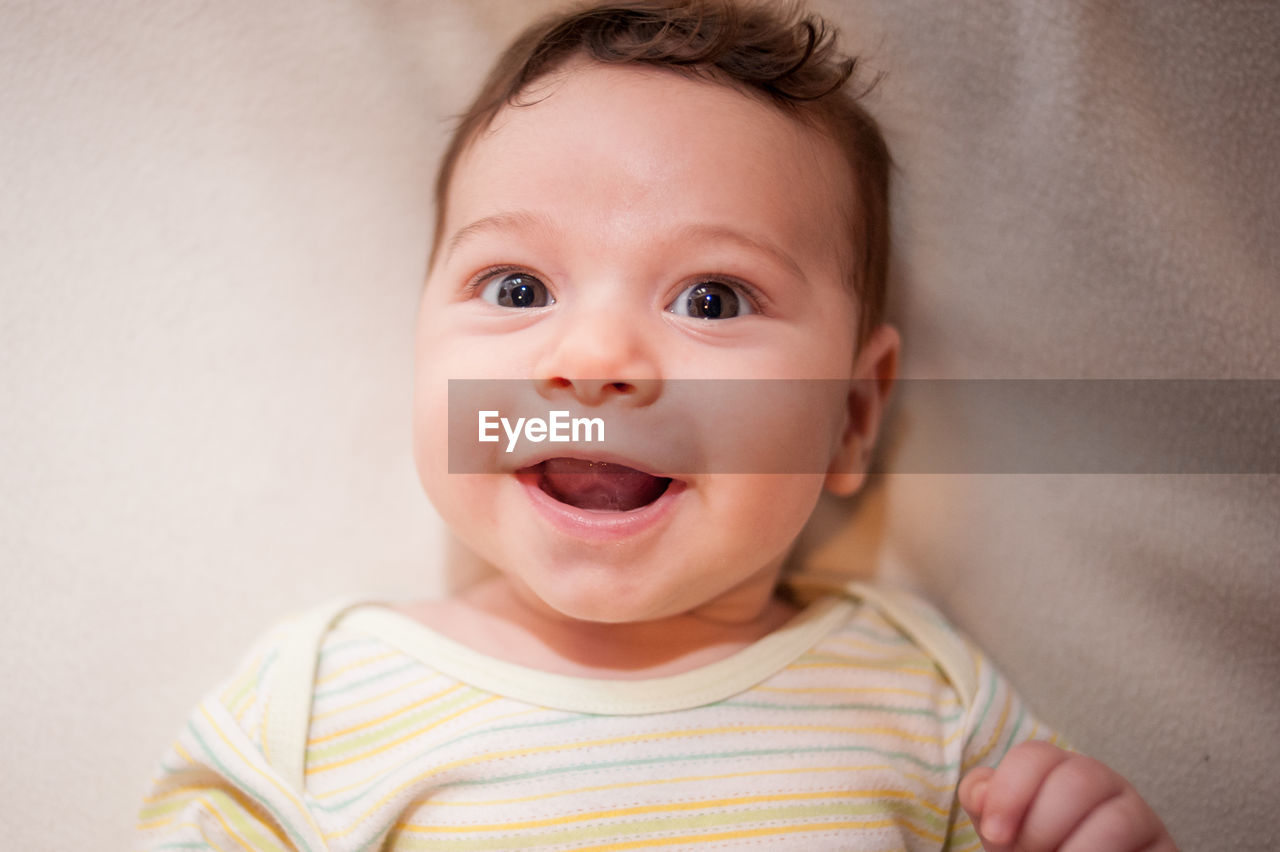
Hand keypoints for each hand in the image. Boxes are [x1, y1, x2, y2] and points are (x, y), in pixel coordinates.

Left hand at [958, 741, 1175, 850]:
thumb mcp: (1004, 833)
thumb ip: (986, 805)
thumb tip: (980, 793)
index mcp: (1057, 770)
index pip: (1036, 756)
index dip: (1010, 791)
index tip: (994, 833)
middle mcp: (1102, 784)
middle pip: (1077, 780)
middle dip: (1042, 827)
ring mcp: (1139, 815)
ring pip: (1116, 819)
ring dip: (1077, 851)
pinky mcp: (1165, 848)